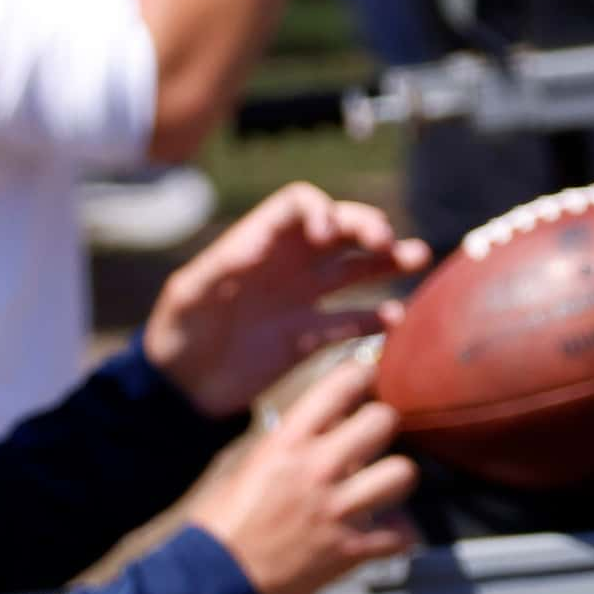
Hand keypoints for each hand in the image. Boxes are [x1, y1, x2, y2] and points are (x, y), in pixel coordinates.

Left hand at [145, 180, 430, 417]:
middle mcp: (286, 265)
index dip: (320, 210)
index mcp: (257, 244)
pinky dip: (374, 319)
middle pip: (338, 229)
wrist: (180, 389)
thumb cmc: (176, 334)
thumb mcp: (188, 296)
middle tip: (387, 241)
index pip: (300, 205)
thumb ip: (220, 268)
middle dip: (366, 226)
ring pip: (353, 270)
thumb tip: (256, 246)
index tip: (326, 235)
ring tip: (418, 257)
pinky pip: (349, 322)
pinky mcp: (307, 338)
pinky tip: (395, 318)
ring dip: (386, 261)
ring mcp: (300, 300)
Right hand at [189, 356, 417, 593]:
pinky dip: (397, 535)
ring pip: (403, 473)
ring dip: (395, 480)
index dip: (362, 376)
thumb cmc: (221, 526)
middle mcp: (317, 469)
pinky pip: (402, 534)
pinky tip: (382, 534)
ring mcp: (338, 510)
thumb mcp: (246, 467)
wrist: (213, 584)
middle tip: (371, 441)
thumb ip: (289, 446)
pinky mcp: (351, 551)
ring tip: (380, 489)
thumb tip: (319, 430)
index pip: (341, 383)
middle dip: (381, 426)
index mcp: (286, 443)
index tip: (366, 381)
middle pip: (383, 420)